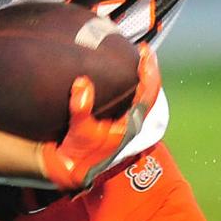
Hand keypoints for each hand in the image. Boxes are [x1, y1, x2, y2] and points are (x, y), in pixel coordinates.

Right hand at [38, 43, 159, 190]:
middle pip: (149, 91)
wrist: (71, 169)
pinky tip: (121, 73)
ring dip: (140, 76)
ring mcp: (124, 121)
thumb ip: (81, 108)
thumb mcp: (79, 130)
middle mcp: (131, 122)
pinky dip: (129, 83)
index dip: (149, 72)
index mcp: (130, 125)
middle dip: (148, 69)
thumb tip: (82, 83)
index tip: (145, 54)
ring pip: (141, 94)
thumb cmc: (79, 153)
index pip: (148, 94)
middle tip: (143, 50)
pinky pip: (129, 98)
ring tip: (136, 57)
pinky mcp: (115, 120)